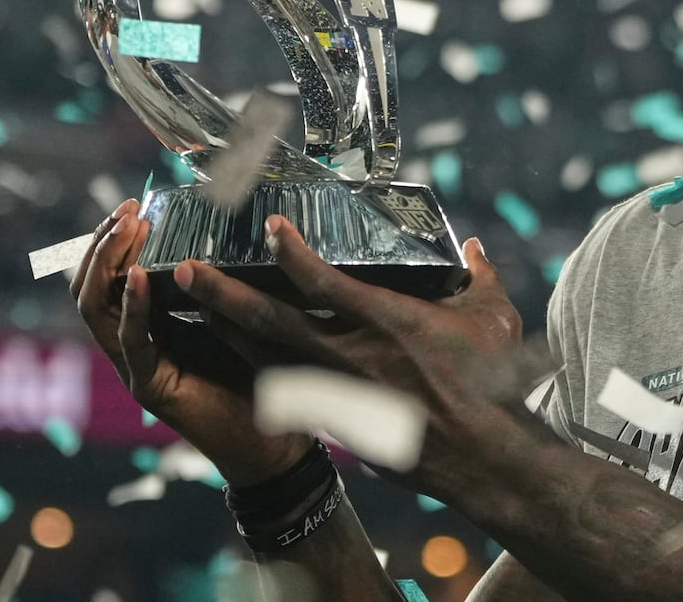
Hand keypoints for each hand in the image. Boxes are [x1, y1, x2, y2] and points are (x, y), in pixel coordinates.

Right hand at [71, 200, 310, 484]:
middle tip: (126, 211)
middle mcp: (135, 343)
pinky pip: (132, 343)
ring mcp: (137, 366)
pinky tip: (139, 277)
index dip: (115, 240)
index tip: (134, 205)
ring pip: (97, 310)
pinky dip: (132, 307)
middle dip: (103, 244)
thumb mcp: (237, 314)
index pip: (111, 276)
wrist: (274, 442)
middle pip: (93, 287)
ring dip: (109, 265)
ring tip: (126, 231)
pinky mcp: (151, 387)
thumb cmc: (260, 373)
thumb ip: (218, 282)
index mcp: (151, 323)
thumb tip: (226, 229)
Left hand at [173, 216, 526, 492]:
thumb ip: (479, 275)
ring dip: (226, 331)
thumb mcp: (495, 318)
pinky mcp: (337, 419)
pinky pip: (286, 389)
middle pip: (271, 321)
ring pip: (267, 358)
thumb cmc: (493, 384)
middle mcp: (351, 356)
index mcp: (387, 322)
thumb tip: (471, 246)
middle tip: (187, 270)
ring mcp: (339, 392)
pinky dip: (256, 369)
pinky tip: (237, 354)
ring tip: (195, 307)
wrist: (483, 455)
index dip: (290, 252)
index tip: (267, 227)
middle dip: (224, 294)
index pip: (324, 282)